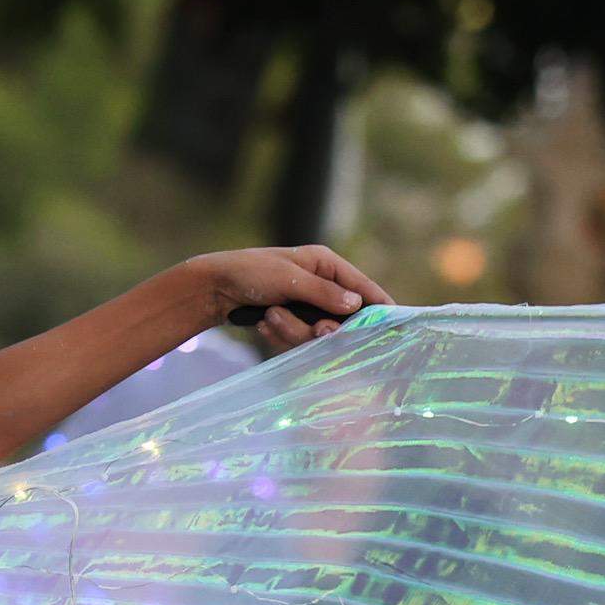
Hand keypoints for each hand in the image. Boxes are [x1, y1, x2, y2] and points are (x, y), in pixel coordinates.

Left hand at [194, 246, 391, 350]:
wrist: (211, 289)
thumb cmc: (249, 273)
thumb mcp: (288, 279)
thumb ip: (323, 293)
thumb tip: (357, 304)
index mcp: (325, 265)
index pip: (363, 286)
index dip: (378, 306)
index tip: (393, 325)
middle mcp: (320, 285)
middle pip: (341, 318)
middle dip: (321, 327)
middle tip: (316, 330)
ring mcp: (305, 306)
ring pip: (316, 333)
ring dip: (291, 329)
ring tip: (270, 316)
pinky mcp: (290, 322)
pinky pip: (295, 339)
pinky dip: (279, 334)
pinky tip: (262, 324)